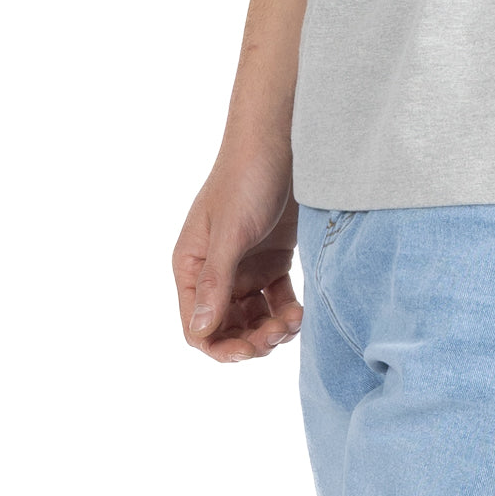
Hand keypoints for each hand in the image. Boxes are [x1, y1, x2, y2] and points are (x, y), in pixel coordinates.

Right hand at [173, 149, 302, 362]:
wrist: (284, 145)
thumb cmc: (246, 179)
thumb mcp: (231, 232)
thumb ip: (216, 282)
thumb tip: (201, 331)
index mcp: (192, 266)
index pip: (197, 326)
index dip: (220, 346)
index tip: (250, 350)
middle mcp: (215, 273)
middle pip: (228, 329)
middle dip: (252, 340)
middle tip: (280, 332)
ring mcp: (244, 270)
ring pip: (255, 321)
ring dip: (274, 330)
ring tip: (295, 319)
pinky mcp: (273, 265)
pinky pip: (278, 304)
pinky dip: (289, 314)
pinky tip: (302, 311)